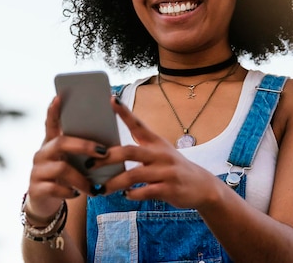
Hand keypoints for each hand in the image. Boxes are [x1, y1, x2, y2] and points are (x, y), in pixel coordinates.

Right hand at [24, 95, 110, 221]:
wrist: (44, 203)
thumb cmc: (63, 178)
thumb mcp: (70, 163)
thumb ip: (80, 153)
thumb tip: (106, 146)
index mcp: (51, 144)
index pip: (51, 123)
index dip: (53, 111)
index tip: (59, 97)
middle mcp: (42, 154)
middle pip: (61, 142)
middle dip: (84, 146)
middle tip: (103, 153)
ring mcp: (37, 171)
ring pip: (62, 168)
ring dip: (82, 178)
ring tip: (94, 188)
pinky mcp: (37, 188)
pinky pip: (55, 188)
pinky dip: (70, 191)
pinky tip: (77, 194)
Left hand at [97, 97, 220, 208]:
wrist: (202, 186)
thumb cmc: (172, 168)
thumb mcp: (160, 151)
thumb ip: (139, 149)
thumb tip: (108, 150)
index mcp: (156, 142)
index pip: (138, 124)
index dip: (124, 112)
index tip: (111, 99)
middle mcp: (160, 154)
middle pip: (130, 151)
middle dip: (107, 157)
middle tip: (90, 163)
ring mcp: (166, 171)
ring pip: (134, 175)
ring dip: (114, 183)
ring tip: (101, 189)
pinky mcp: (169, 189)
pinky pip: (145, 191)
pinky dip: (132, 194)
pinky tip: (125, 195)